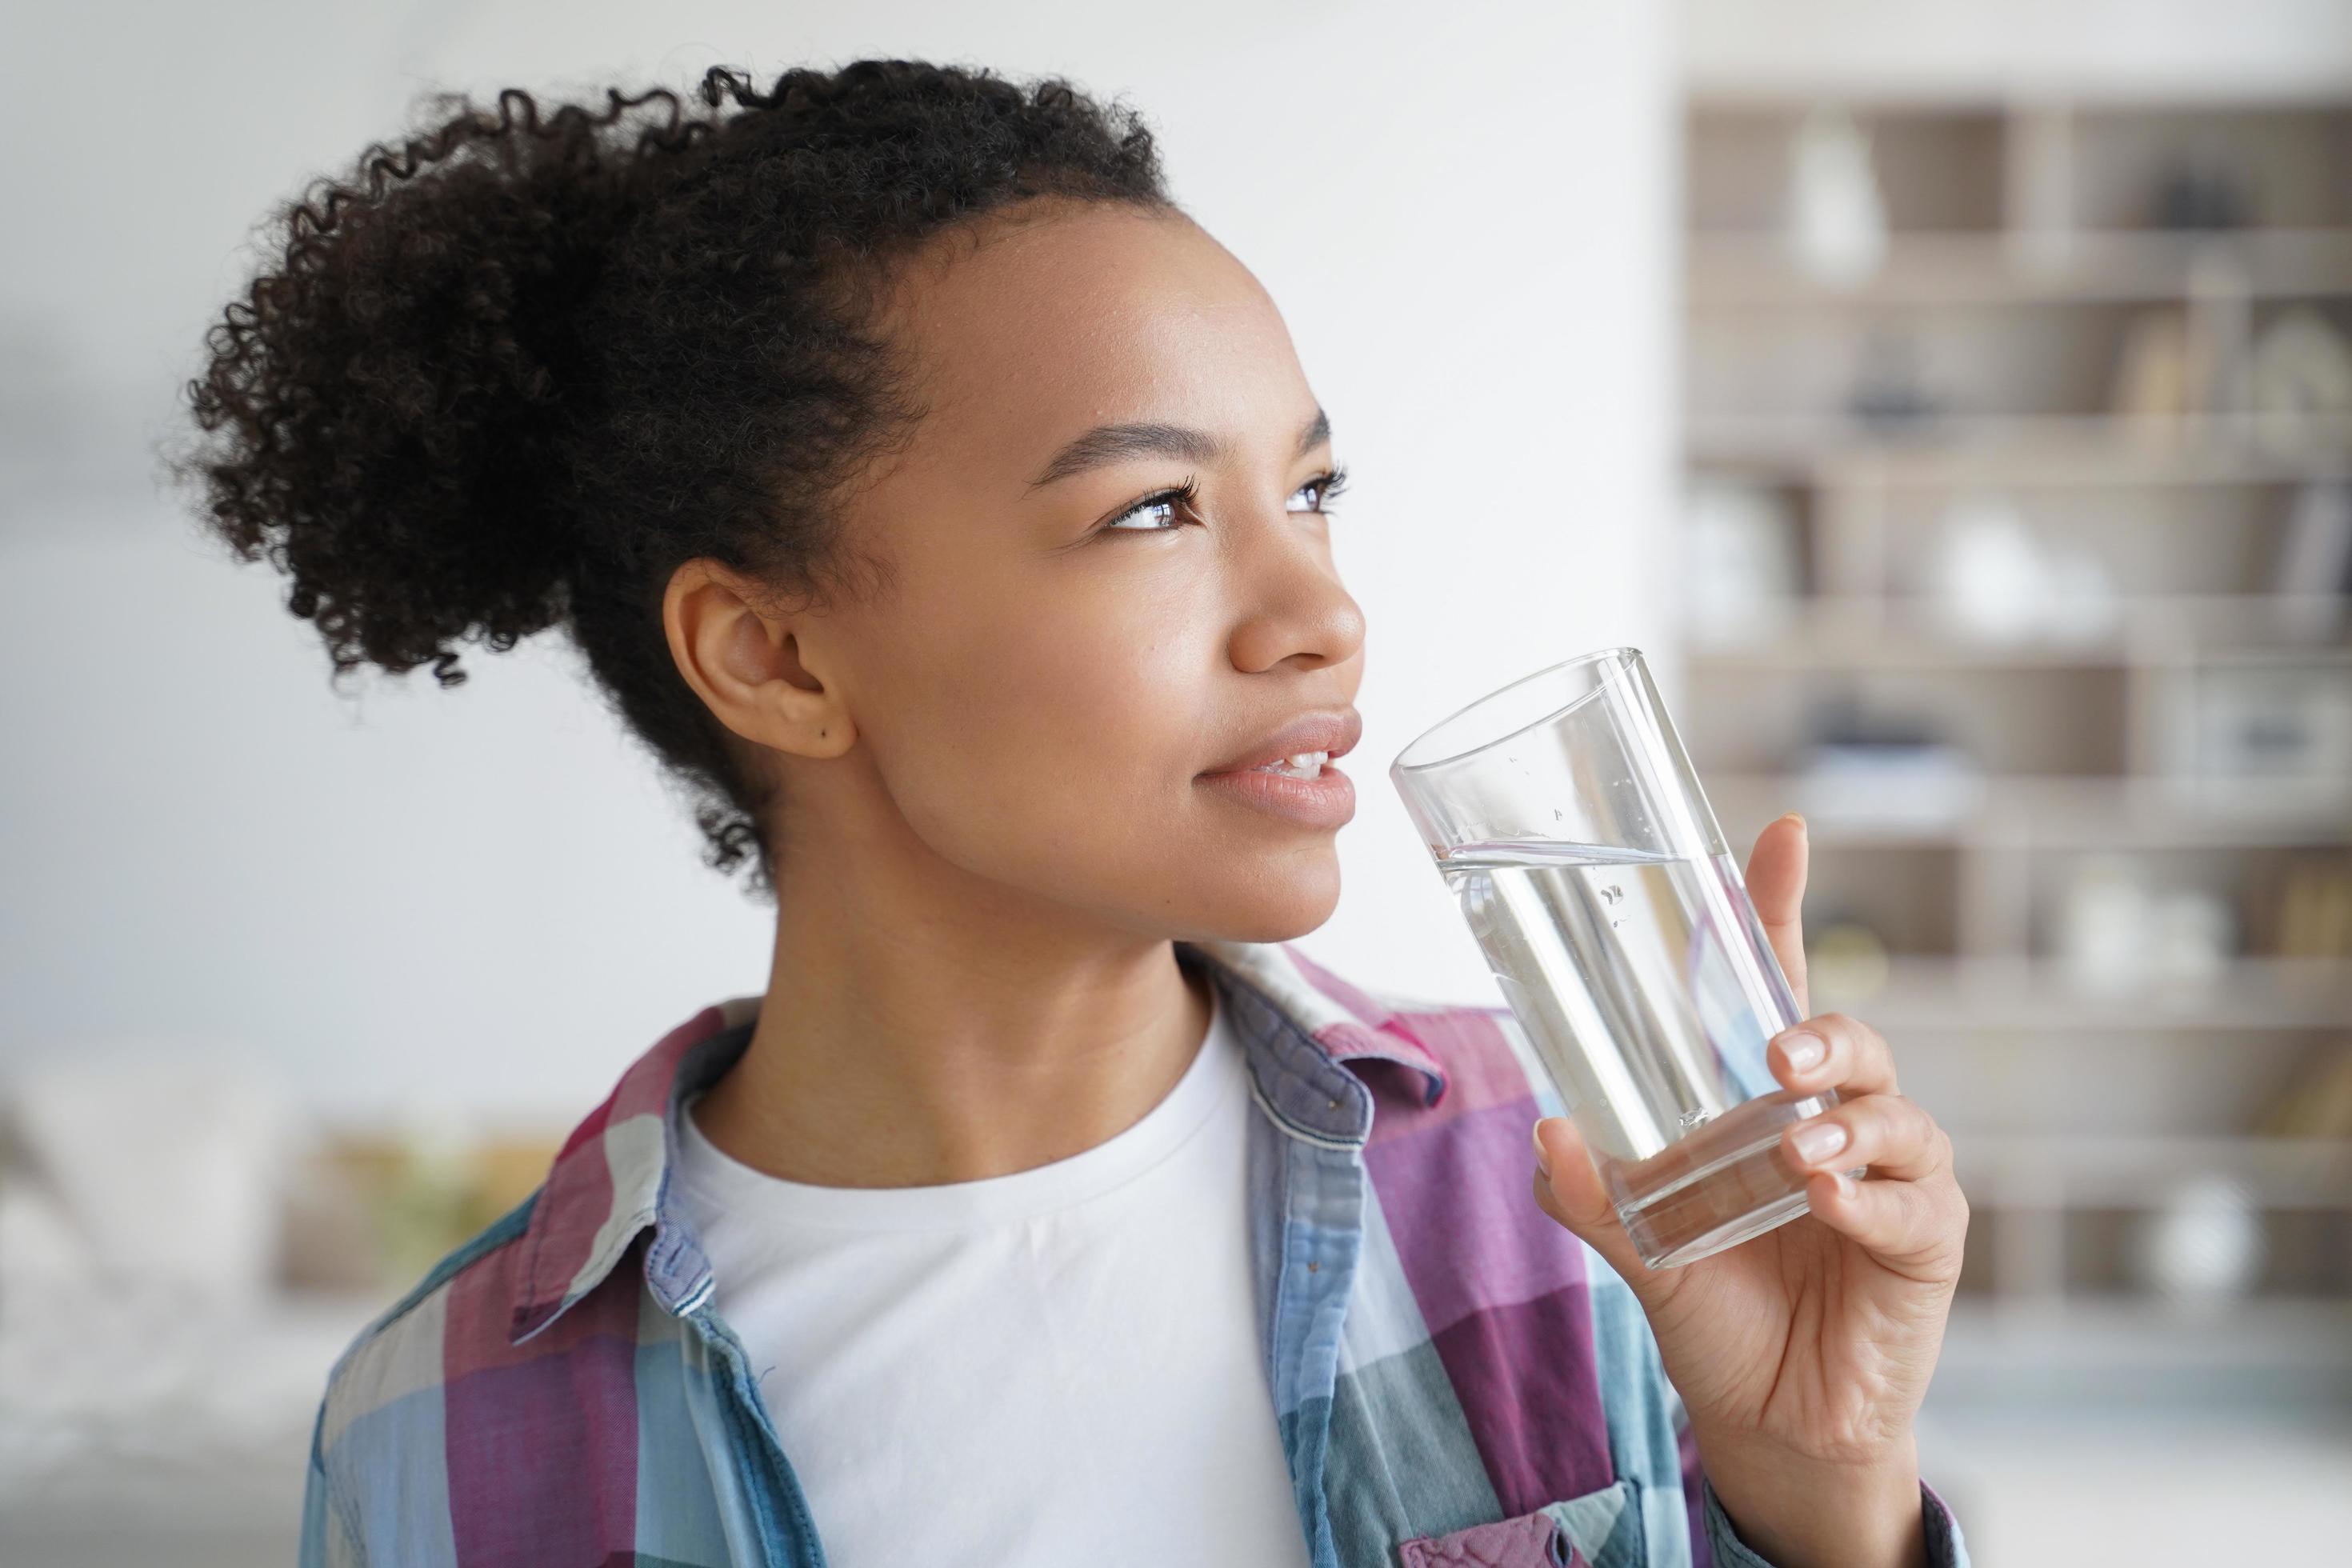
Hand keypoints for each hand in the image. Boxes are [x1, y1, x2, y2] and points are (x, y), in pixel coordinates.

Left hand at [1528, 813, 1966, 1567]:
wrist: (1769, 1421)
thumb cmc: (1716, 1307)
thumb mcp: (1639, 1244)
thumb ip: (1593, 1194)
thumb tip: (1548, 1132)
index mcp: (1769, 1098)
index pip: (1777, 983)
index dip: (1780, 906)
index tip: (1781, 832)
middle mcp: (1840, 1121)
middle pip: (1852, 1040)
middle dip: (1823, 1030)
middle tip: (1778, 1051)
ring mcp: (1895, 1180)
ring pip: (1897, 1115)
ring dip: (1848, 1120)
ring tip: (1799, 1144)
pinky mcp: (1927, 1248)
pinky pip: (1915, 1208)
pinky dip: (1874, 1199)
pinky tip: (1831, 1199)